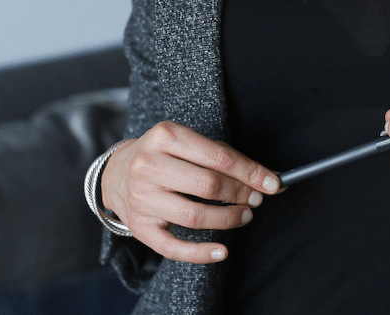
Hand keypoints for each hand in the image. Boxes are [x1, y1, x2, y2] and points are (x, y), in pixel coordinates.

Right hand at [100, 121, 281, 262]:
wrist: (116, 172)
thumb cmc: (162, 154)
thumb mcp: (186, 141)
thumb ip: (223, 156)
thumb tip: (267, 177)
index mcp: (165, 136)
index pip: (218, 157)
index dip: (250, 172)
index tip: (273, 183)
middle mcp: (150, 165)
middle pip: (208, 185)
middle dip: (240, 193)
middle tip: (256, 199)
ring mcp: (142, 198)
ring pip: (194, 215)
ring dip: (228, 219)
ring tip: (244, 215)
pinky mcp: (140, 227)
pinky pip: (174, 247)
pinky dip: (202, 253)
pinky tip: (222, 250)